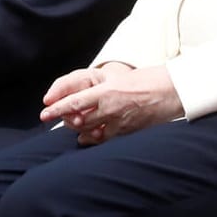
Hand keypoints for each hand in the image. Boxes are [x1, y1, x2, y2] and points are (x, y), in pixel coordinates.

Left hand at [39, 62, 181, 145]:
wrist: (172, 90)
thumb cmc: (144, 80)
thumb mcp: (116, 78)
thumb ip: (96, 88)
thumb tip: (78, 101)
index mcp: (106, 92)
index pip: (75, 102)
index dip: (57, 110)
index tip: (44, 114)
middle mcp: (110, 108)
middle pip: (79, 120)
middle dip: (67, 121)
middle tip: (61, 119)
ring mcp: (119, 122)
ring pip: (90, 131)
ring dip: (79, 130)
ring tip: (72, 126)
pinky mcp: (128, 131)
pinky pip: (105, 138)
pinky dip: (93, 139)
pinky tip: (86, 138)